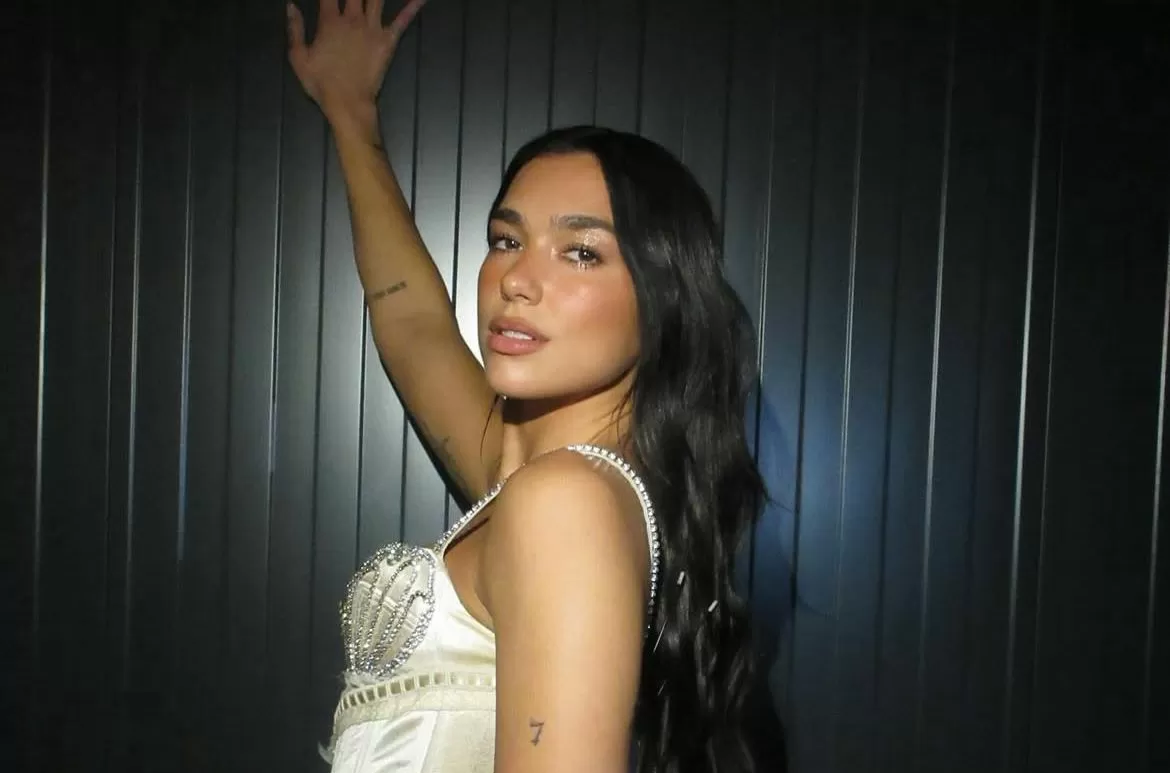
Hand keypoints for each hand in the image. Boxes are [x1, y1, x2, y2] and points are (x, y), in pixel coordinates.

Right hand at [287, 0, 427, 122]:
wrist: (348, 102)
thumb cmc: (321, 83)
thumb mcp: (298, 57)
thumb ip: (295, 29)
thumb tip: (291, 5)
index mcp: (329, 22)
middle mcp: (352, 19)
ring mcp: (372, 28)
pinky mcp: (388, 40)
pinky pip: (403, 20)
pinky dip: (412, 6)